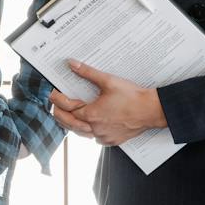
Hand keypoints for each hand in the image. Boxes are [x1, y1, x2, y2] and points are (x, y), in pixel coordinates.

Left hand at [49, 59, 167, 146]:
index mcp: (91, 113)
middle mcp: (95, 128)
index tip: (53, 93)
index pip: (66, 107)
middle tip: (54, 106)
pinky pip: (94, 139)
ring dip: (71, 124)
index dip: (57, 99)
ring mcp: (103, 136)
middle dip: (59, 113)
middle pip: (69, 123)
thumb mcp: (108, 81)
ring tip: (66, 116)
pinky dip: (87, 133)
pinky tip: (87, 126)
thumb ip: (87, 73)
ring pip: (80, 133)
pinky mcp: (112, 140)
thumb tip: (72, 64)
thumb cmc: (132, 97)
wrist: (151, 110)